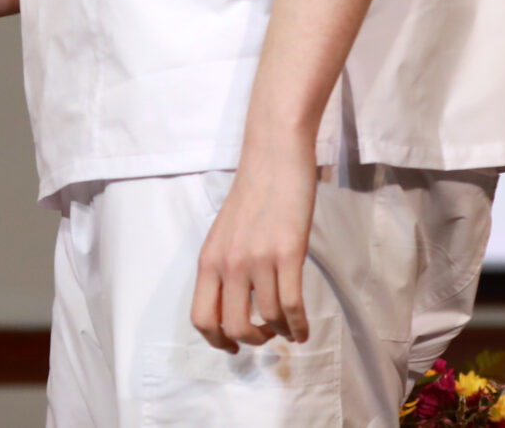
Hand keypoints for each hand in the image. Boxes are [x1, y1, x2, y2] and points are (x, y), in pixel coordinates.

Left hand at [190, 149, 317, 351]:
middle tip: (266, 336)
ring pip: (266, 320)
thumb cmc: (253, 192)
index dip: (217, 341)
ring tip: (289, 329)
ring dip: (281, 333)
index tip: (233, 347)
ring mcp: (256, 259)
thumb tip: (235, 303)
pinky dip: (299, 326)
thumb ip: (225, 265)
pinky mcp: (286, 253)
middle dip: (252, 341)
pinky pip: (291, 306)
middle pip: (233, 328)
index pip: (201, 318)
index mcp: (208, 259)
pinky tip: (304, 329)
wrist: (273, 156)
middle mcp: (227, 263)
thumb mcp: (225, 233)